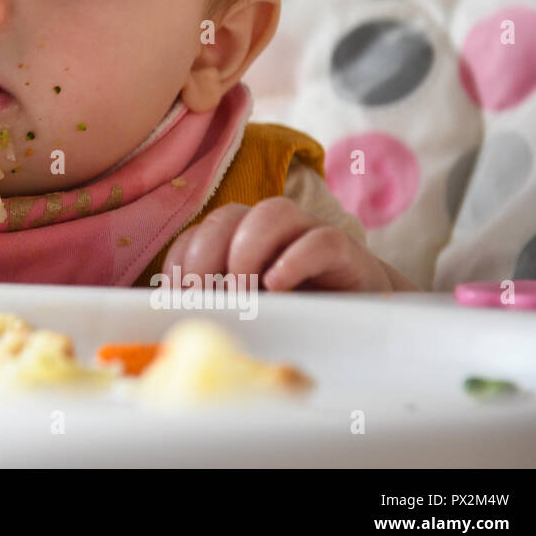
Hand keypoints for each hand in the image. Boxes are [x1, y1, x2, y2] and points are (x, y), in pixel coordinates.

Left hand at [160, 196, 412, 291]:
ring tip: (243, 294)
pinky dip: (294, 260)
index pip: (196, 235)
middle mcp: (267, 226)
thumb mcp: (246, 310)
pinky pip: (319, 240)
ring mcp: (306, 230)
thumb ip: (217, 307)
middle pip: (226, 218)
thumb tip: (177, 322)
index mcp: (235, 238)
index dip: (180, 262)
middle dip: (205, 257)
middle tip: (203, 297)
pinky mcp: (343, 248)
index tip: (175, 298)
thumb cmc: (292, 309)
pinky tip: (278, 287)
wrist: (360, 311)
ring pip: (271, 213)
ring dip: (247, 252)